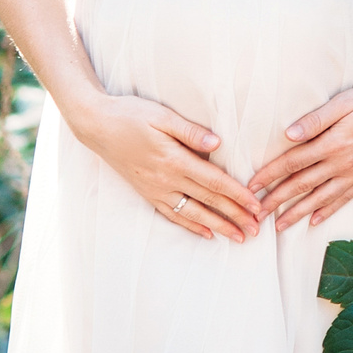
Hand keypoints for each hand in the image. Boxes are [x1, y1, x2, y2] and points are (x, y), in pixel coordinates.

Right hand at [71, 93, 264, 243]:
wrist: (96, 126)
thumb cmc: (131, 115)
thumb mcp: (162, 116)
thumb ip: (190, 131)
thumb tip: (217, 142)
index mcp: (174, 159)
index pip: (214, 181)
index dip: (237, 195)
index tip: (256, 205)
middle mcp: (166, 180)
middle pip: (208, 201)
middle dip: (235, 216)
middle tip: (256, 229)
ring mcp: (155, 189)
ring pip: (192, 214)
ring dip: (217, 226)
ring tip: (238, 237)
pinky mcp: (146, 193)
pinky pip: (172, 214)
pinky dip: (190, 226)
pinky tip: (205, 234)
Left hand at [248, 85, 352, 228]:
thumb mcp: (344, 102)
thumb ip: (316, 119)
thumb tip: (288, 134)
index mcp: (332, 143)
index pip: (293, 162)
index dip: (270, 174)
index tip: (251, 186)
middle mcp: (341, 164)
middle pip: (301, 185)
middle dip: (276, 200)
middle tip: (256, 214)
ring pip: (319, 198)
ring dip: (297, 213)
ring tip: (279, 226)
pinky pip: (343, 199)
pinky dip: (327, 211)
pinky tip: (315, 221)